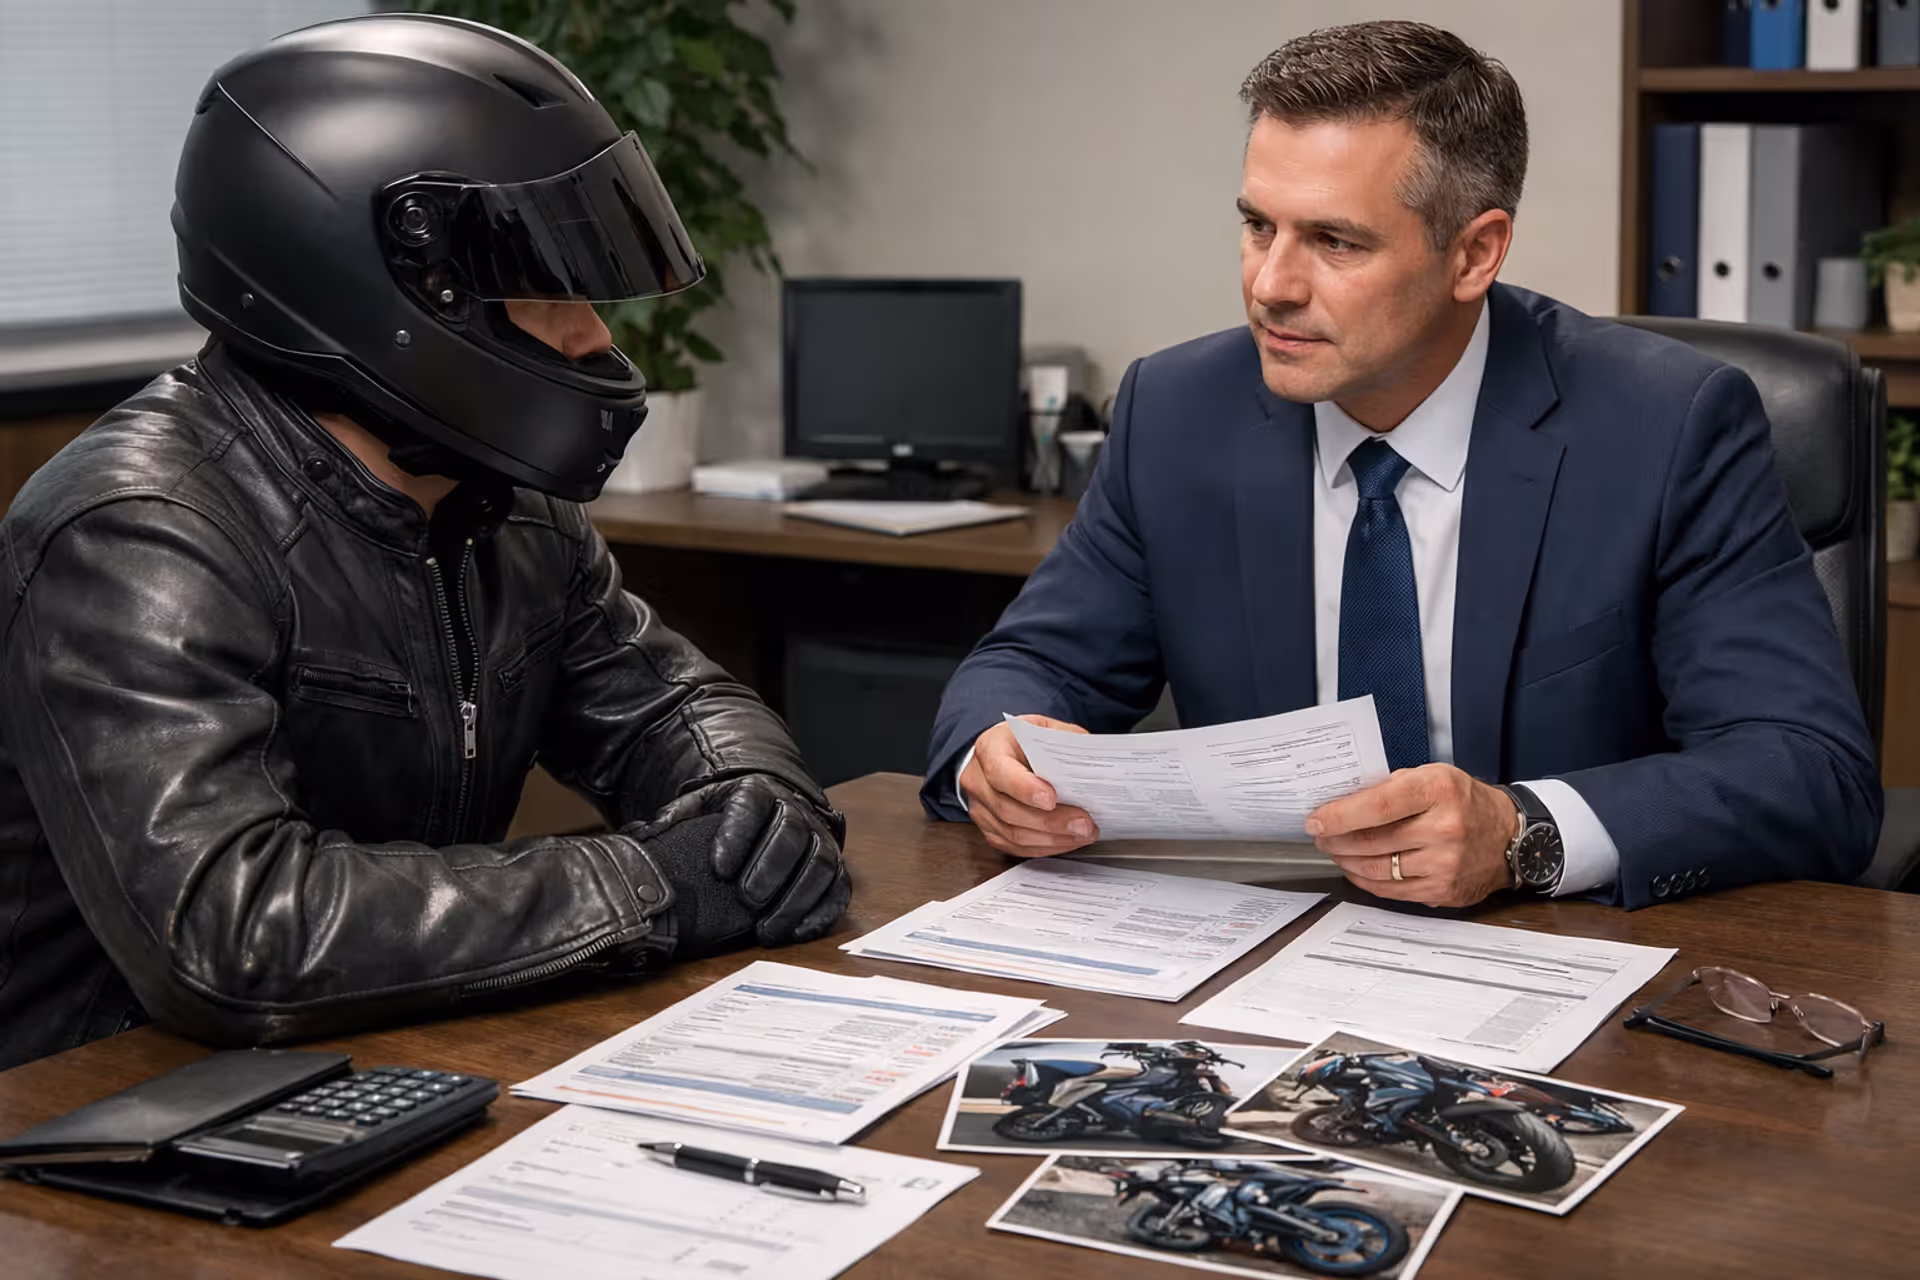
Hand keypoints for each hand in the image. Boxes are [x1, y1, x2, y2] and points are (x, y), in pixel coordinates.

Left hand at [627, 775, 850, 946]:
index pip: (752, 803)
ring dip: (796, 898)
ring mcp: (819, 838)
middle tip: (746, 899)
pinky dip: (822, 911)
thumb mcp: (700, 807)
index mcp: (757, 791)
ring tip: (766, 930)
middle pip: (792, 832)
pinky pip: (839, 887)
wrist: (773, 810)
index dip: (738, 833)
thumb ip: (676, 818)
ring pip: (820, 863)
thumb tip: (644, 835)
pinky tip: (796, 933)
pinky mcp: (835, 867)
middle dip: (770, 867)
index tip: (718, 866)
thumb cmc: (727, 818)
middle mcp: (794, 809)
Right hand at [959, 716, 1099, 857]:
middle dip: (1050, 821)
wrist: (1002, 753)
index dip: (1025, 789)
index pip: (1000, 772)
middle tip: (1083, 823)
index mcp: (990, 748)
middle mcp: (978, 780)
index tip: (1052, 799)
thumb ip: (1065, 742)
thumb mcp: (1045, 729)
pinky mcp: (989, 829)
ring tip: (1083, 833)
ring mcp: (980, 808)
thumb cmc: (1023, 741)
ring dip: (1052, 838)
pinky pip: (1015, 846)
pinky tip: (1068, 840)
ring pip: (1012, 833)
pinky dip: (1045, 847)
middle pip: (1008, 809)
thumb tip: (1093, 765)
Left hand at [1305, 764, 1519, 907]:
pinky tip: (1356, 868)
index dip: (1339, 816)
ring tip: (1334, 850)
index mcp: (1438, 792)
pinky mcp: (1443, 891)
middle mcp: (1444, 830)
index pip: (1377, 806)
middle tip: (1320, 835)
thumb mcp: (1433, 776)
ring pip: (1376, 869)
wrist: (1510, 836)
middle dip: (1335, 839)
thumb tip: (1343, 801)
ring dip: (1346, 861)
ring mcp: (1445, 865)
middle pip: (1371, 841)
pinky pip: (1391, 891)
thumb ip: (1391, 786)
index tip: (1316, 819)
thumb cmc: (1466, 802)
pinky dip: (1366, 880)